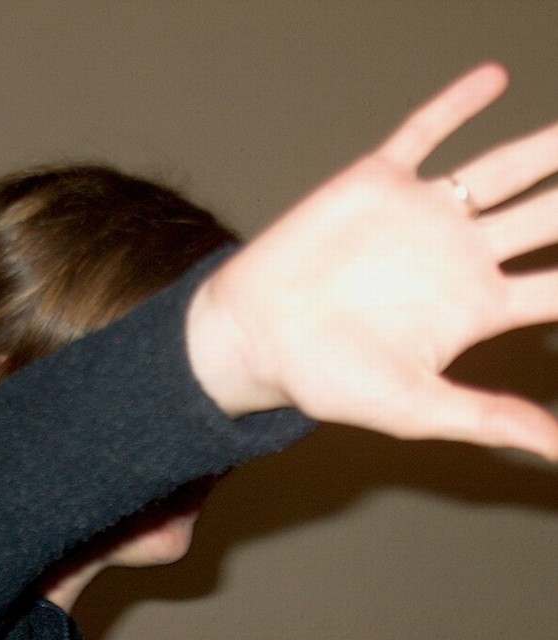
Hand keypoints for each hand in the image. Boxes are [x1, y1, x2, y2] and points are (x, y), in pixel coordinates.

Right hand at [187, 63, 557, 459]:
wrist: (253, 335)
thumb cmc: (326, 378)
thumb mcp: (415, 406)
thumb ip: (489, 418)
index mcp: (476, 307)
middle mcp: (459, 255)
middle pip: (548, 217)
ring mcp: (421, 215)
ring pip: (500, 170)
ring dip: (546, 147)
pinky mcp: (377, 183)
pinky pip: (423, 134)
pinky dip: (455, 106)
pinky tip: (494, 80)